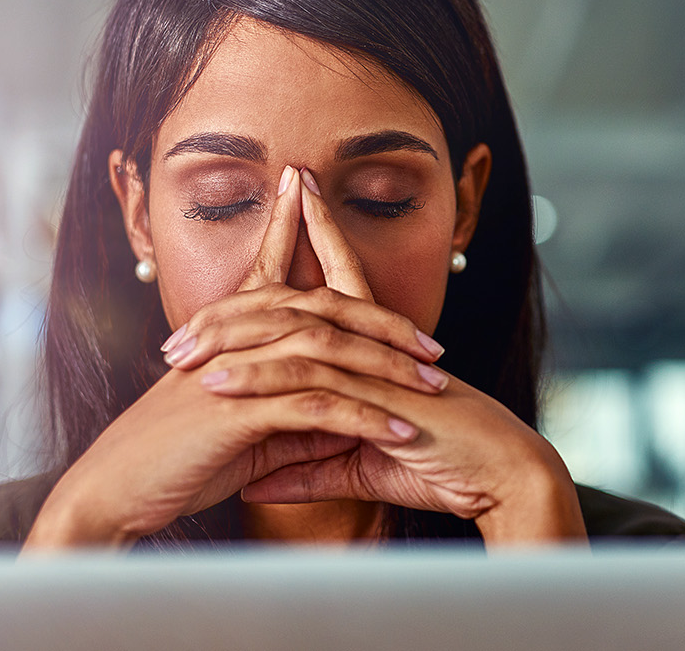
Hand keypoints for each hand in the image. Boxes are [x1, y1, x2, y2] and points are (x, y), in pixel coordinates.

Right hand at [23, 166, 442, 551]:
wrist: (110, 495)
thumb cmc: (169, 466)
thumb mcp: (242, 435)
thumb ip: (290, 417)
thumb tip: (344, 418)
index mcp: (228, 334)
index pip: (286, 283)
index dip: (329, 263)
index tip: (394, 291)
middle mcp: (233, 338)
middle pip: (323, 309)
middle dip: (385, 324)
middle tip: (433, 346)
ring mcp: (235, 369)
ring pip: (327, 351)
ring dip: (387, 370)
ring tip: (434, 388)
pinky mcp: (237, 409)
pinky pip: (317, 406)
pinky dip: (365, 418)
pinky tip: (402, 432)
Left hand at [202, 170, 586, 544]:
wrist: (504, 479)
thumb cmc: (446, 468)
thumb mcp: (362, 467)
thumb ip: (308, 467)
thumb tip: (256, 478)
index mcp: (378, 351)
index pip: (339, 283)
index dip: (314, 241)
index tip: (286, 206)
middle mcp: (376, 346)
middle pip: (301, 300)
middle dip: (241, 300)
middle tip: (184, 320)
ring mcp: (378, 366)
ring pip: (295, 335)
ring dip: (233, 341)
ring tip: (180, 355)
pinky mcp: (380, 397)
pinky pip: (312, 382)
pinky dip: (262, 382)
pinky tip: (219, 386)